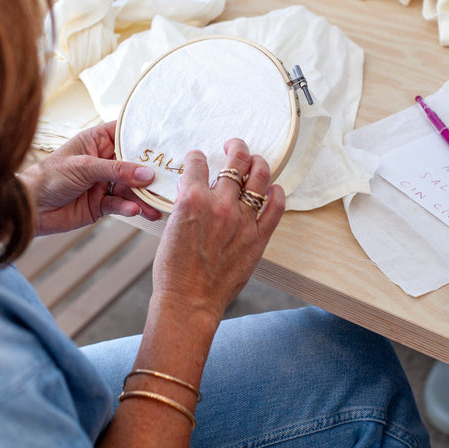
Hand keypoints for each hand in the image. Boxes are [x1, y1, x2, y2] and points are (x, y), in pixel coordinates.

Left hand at [19, 122, 161, 235]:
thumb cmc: (48, 177)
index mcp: (96, 141)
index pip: (126, 134)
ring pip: (131, 188)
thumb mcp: (84, 167)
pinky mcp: (101, 204)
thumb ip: (117, 170)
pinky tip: (135, 210)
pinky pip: (121, 204)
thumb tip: (146, 174)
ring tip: (156, 205)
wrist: (29, 209)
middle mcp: (103, 161)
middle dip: (150, 173)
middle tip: (169, 181)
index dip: (145, 138)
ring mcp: (103, 183)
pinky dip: (129, 207)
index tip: (167, 143)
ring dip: (143, 197)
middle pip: (134, 164)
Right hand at [151, 138, 285, 323]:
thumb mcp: (170, 228)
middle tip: (234, 145)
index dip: (196, 157)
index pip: (197, 162)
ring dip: (258, 163)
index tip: (198, 159)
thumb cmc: (174, 270)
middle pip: (235, 160)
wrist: (189, 302)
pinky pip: (276, 207)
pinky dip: (277, 194)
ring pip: (259, 177)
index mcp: (193, 199)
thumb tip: (192, 191)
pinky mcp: (258, 238)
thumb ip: (185, 205)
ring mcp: (243, 220)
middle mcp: (220, 204)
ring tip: (255, 161)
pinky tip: (274, 189)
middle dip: (235, 146)